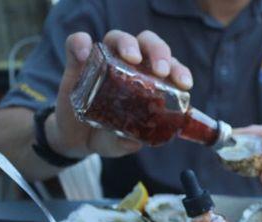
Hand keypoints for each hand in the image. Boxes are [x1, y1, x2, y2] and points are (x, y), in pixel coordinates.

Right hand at [49, 30, 193, 158]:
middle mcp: (129, 64)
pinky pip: (78, 43)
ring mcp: (103, 60)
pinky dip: (81, 45)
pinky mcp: (77, 61)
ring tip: (131, 58)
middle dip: (158, 52)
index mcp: (150, 80)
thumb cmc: (109, 135)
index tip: (184, 84)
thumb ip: (129, 142)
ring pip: (118, 37)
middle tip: (160, 71)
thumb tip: (134, 142)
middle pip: (147, 44)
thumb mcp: (121, 143)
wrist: (77, 138)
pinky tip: (84, 56)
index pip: (169, 66)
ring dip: (127, 44)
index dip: (179, 71)